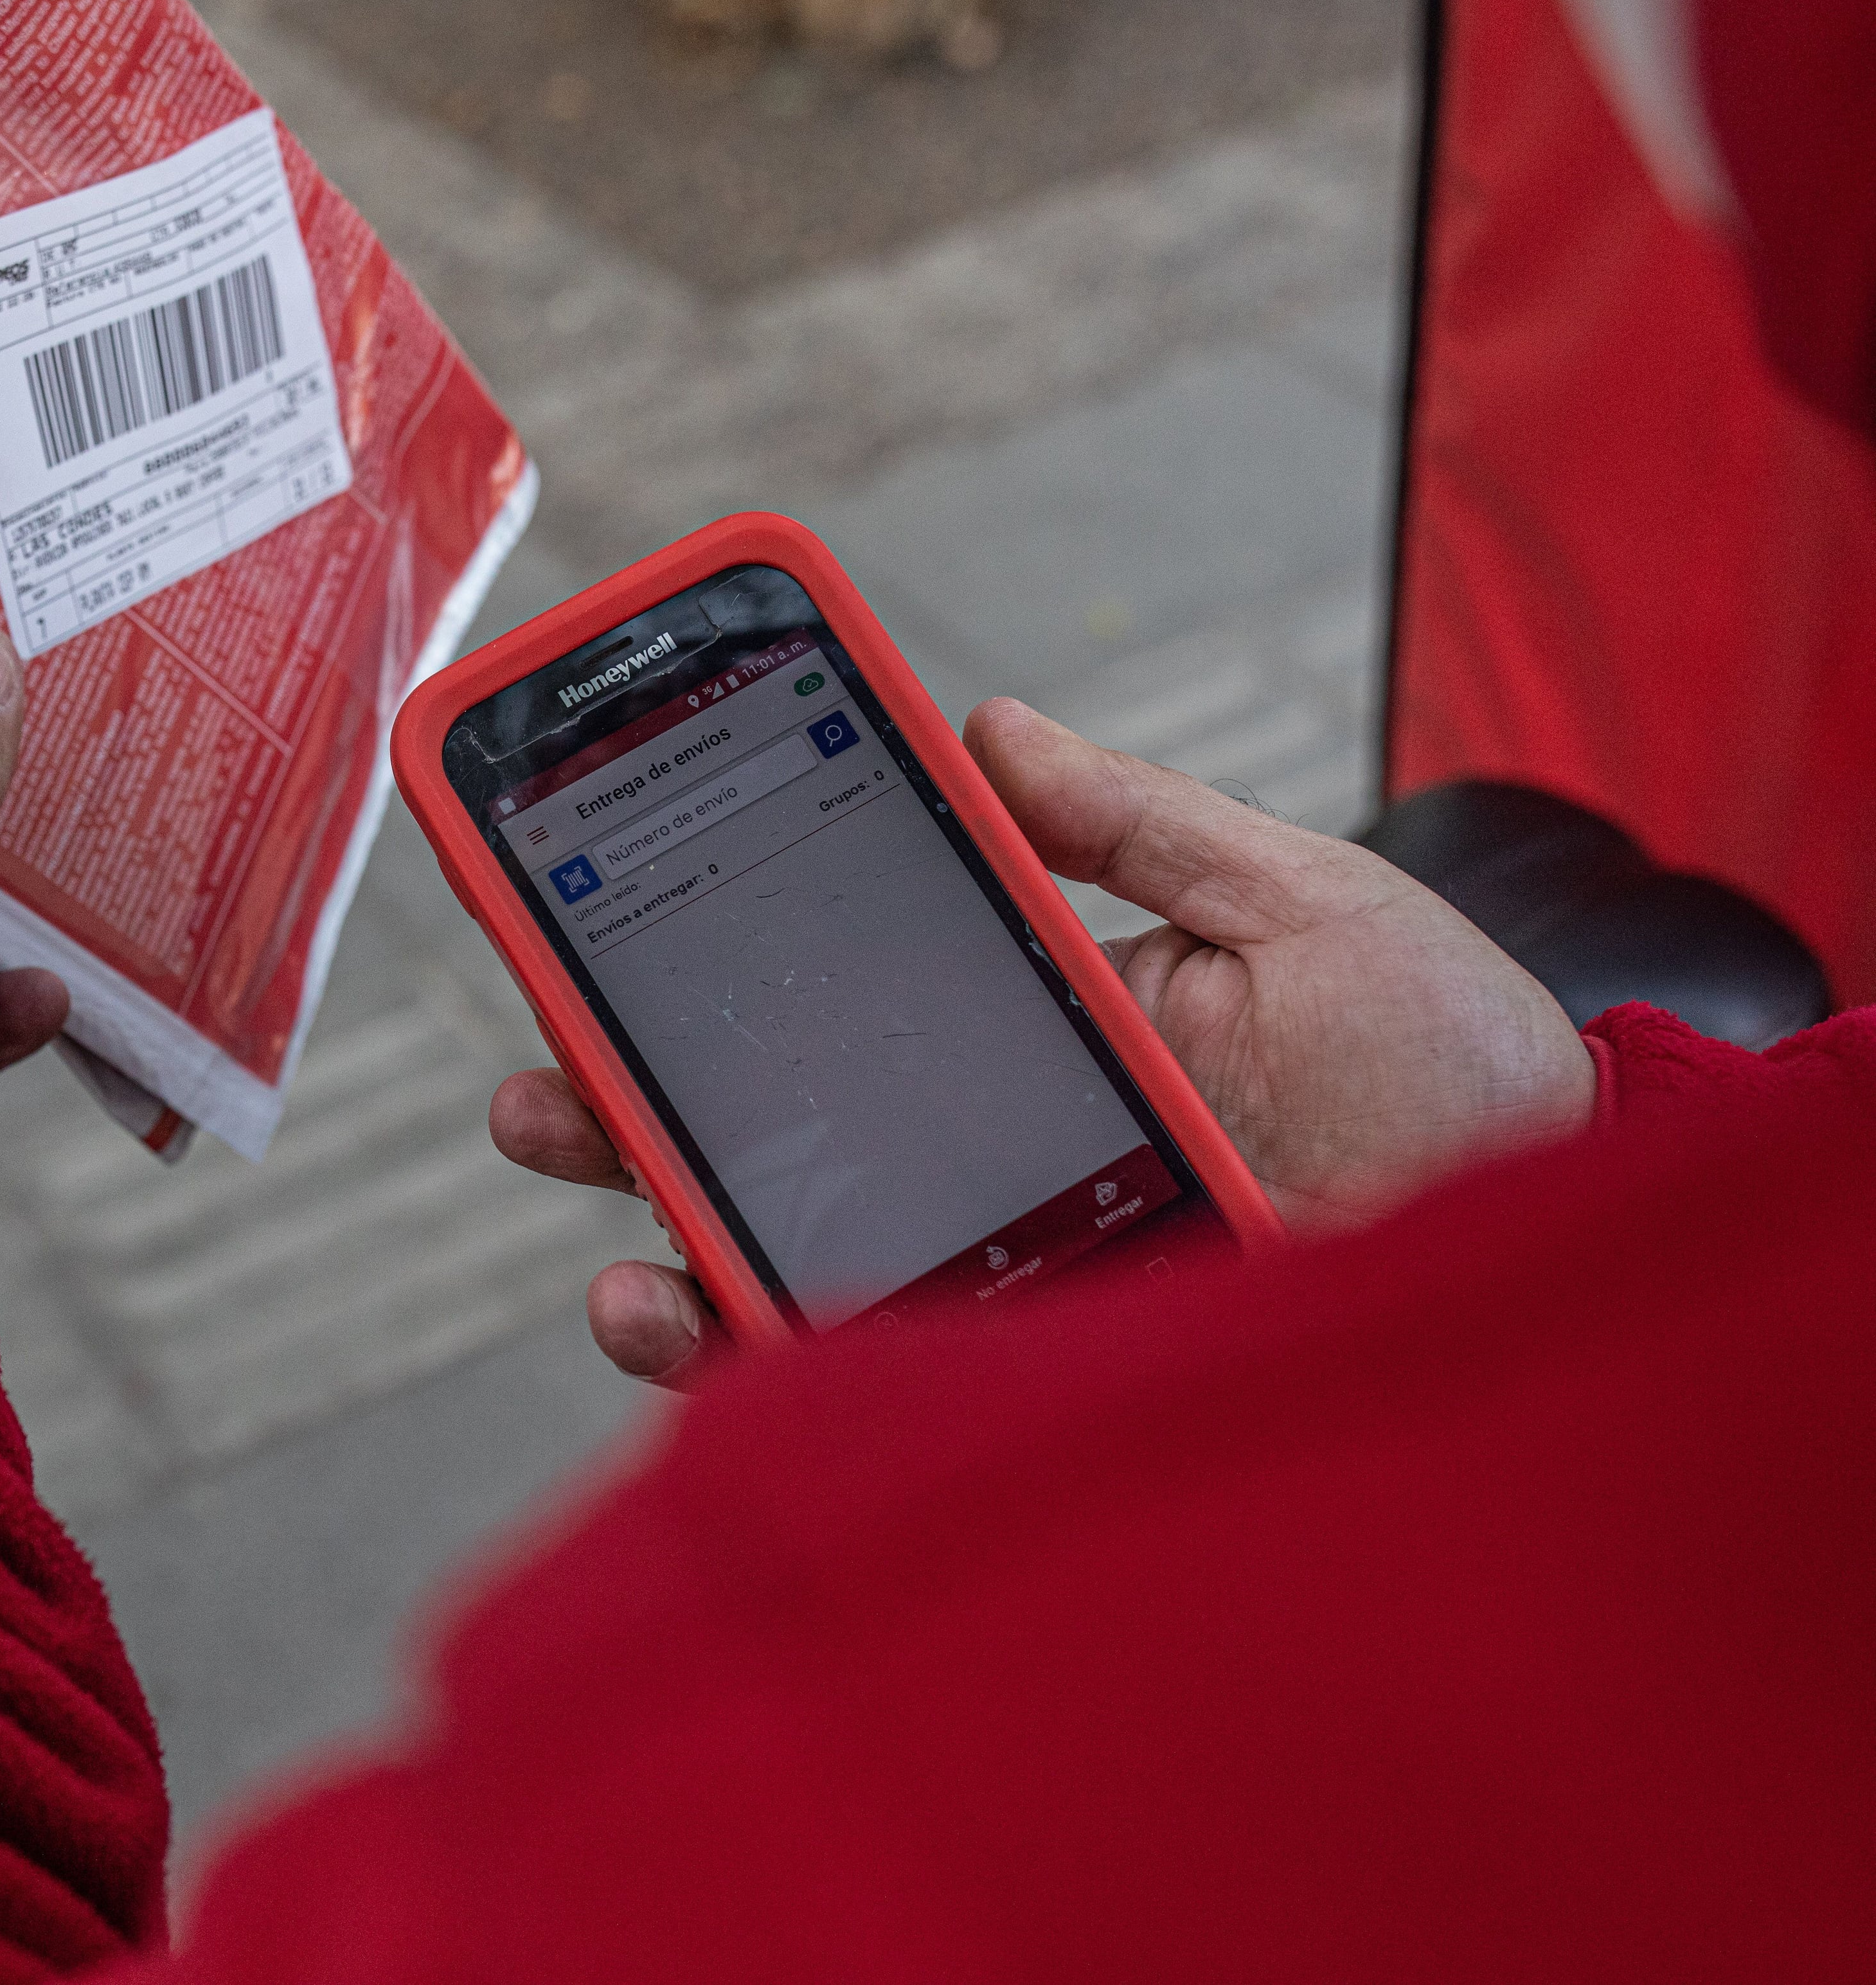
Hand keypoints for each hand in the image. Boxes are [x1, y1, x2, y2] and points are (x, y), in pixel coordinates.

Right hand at [495, 697, 1596, 1383]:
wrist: (1563, 1274)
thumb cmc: (1460, 1077)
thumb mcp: (1301, 903)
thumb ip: (1135, 825)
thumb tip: (982, 721)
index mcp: (1039, 1022)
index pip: (841, 969)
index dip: (713, 920)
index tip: (600, 848)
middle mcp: (991, 1146)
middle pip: (770, 1111)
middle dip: (620, 1076)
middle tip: (531, 1047)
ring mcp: (994, 1264)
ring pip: (774, 1243)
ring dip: (643, 1209)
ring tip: (567, 1161)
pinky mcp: (1013, 1373)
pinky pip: (839, 1368)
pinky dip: (728, 1341)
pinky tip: (670, 1301)